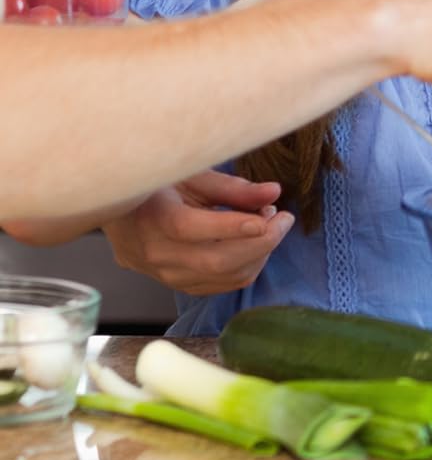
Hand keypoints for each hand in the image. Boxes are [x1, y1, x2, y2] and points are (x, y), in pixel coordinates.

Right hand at [102, 169, 292, 296]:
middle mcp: (154, 253)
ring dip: (256, 256)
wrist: (118, 210)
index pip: (192, 229)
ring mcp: (161, 274)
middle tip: (285, 219)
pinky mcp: (171, 284)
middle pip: (213, 261)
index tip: (269, 214)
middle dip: (260, 243)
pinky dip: (242, 269)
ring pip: (218, 278)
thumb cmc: (159, 183)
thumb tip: (273, 192)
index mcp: (152, 217)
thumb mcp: (191, 173)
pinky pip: (214, 286)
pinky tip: (254, 245)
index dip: (233, 225)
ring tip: (271, 227)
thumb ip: (232, 186)